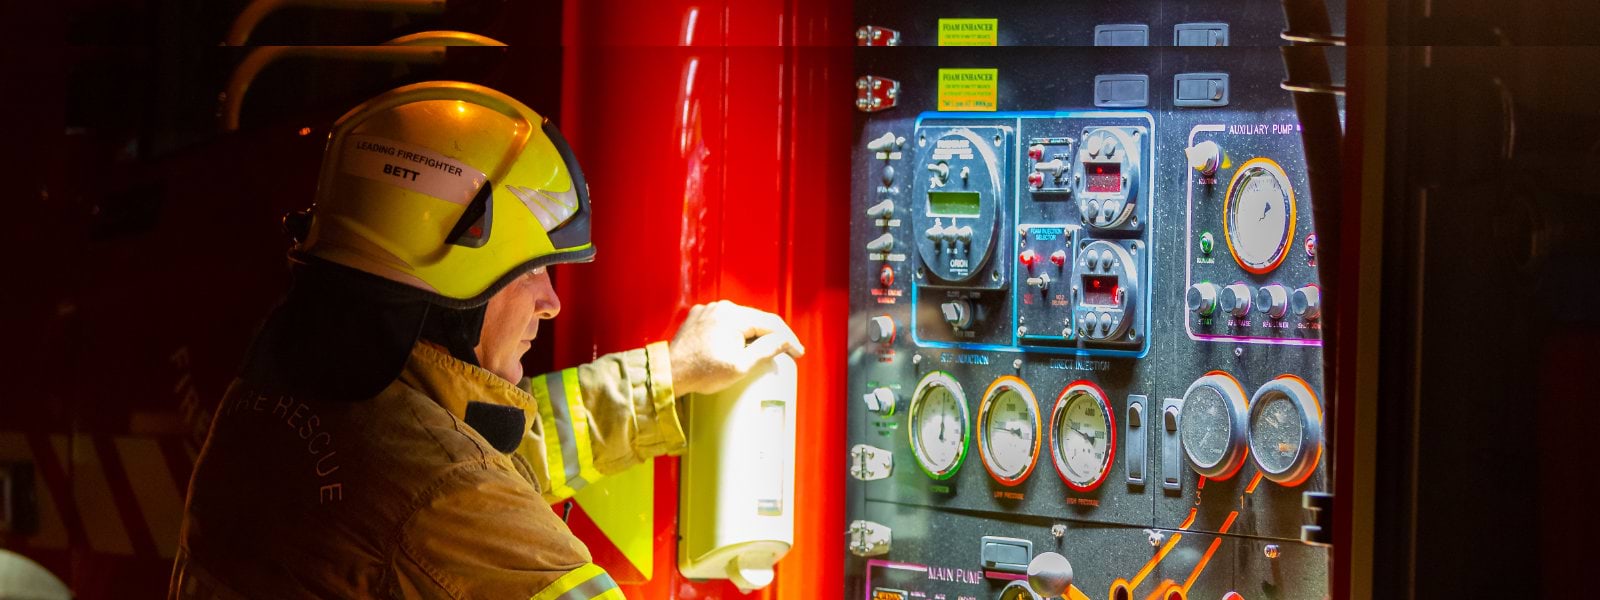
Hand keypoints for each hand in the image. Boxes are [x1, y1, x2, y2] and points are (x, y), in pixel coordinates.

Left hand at [668, 301, 804, 396]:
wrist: (670, 373)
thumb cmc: (701, 372)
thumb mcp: (740, 366)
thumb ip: (765, 351)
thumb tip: (784, 342)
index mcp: (733, 316)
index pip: (770, 323)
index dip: (788, 338)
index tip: (797, 351)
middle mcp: (720, 307)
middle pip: (756, 320)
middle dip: (771, 336)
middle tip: (785, 352)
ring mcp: (708, 310)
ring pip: (740, 320)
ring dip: (752, 334)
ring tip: (762, 352)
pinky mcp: (699, 317)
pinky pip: (724, 322)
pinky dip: (734, 332)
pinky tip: (738, 346)